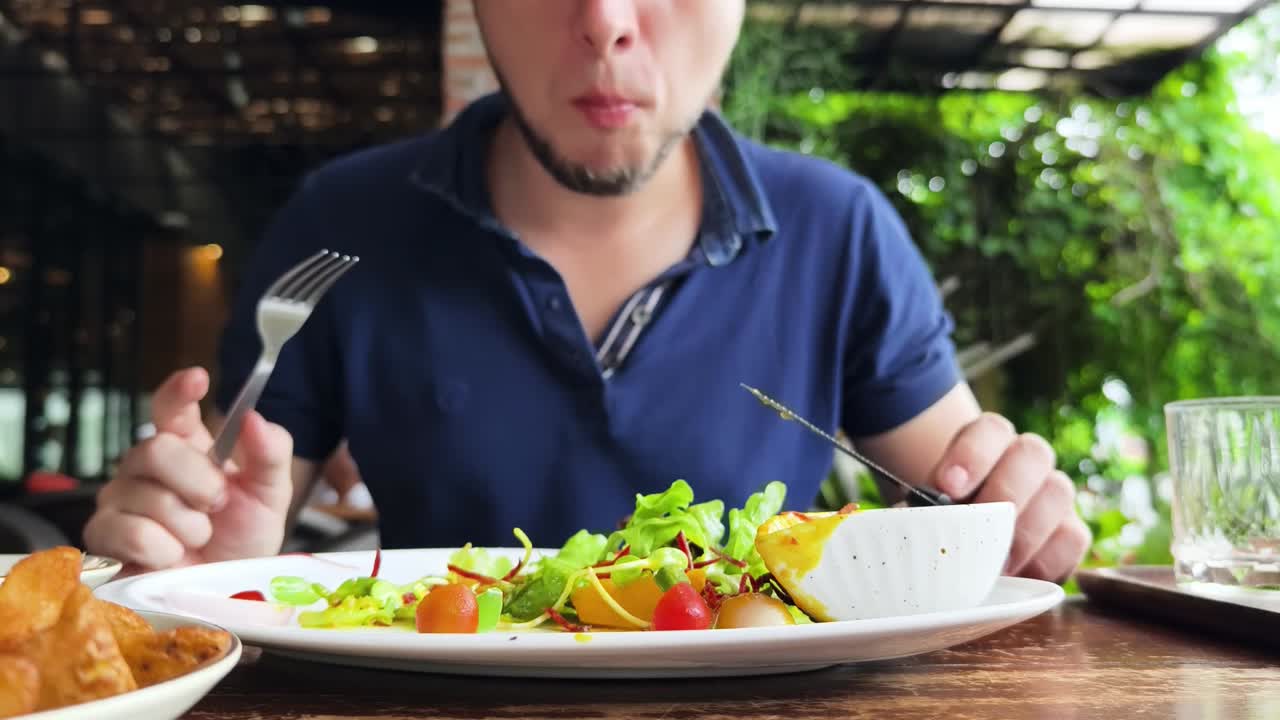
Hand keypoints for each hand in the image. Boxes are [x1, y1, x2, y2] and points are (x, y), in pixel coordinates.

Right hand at [83, 367, 294, 570]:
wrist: (226, 588)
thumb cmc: (242, 537)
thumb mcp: (270, 493)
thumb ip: (270, 453)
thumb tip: (255, 418)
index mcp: (187, 445)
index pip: (171, 406)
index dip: (178, 390)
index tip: (198, 379)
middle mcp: (147, 465)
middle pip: (156, 449)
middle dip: (198, 482)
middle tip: (216, 506)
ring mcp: (120, 498)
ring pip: (146, 495)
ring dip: (188, 525)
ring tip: (197, 538)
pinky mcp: (104, 535)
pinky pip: (130, 531)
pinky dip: (164, 549)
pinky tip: (173, 556)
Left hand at [930, 413, 1090, 582]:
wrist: (972, 535)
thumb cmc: (943, 515)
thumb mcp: (925, 505)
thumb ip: (919, 508)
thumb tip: (904, 526)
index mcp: (990, 439)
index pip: (990, 429)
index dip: (972, 454)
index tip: (946, 486)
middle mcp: (1028, 458)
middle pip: (1033, 453)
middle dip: (1003, 493)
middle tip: (977, 530)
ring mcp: (1054, 493)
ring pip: (1059, 491)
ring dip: (1026, 531)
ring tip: (995, 565)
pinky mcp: (1071, 531)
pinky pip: (1074, 538)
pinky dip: (1047, 560)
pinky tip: (1019, 577)